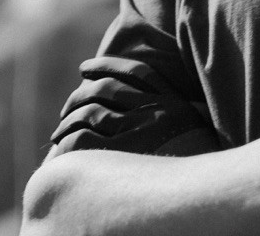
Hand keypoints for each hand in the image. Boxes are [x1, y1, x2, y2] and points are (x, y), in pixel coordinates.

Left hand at [50, 56, 220, 156]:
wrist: (199, 192)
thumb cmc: (193, 167)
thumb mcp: (192, 131)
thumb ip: (169, 110)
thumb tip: (135, 96)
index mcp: (172, 103)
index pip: (132, 71)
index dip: (103, 65)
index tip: (84, 68)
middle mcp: (155, 112)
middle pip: (106, 89)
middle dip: (80, 96)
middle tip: (67, 109)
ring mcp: (140, 133)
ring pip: (91, 111)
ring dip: (69, 119)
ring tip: (60, 131)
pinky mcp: (122, 158)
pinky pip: (84, 139)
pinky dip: (69, 138)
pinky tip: (63, 145)